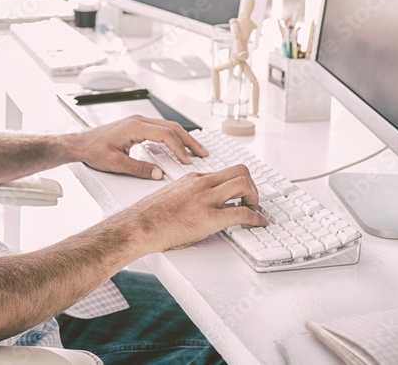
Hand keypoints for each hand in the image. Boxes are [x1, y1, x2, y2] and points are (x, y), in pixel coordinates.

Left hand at [66, 115, 209, 179]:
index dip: (178, 148)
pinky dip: (172, 138)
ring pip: (167, 127)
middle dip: (188, 141)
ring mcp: (138, 122)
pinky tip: (178, 147)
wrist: (80, 144)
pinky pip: (160, 129)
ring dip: (182, 138)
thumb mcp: (116, 163)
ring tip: (195, 151)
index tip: (187, 160)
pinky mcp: (136, 127)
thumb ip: (139, 169)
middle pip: (171, 127)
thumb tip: (158, 174)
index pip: (165, 134)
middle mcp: (138, 121)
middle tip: (202, 153)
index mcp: (135, 127)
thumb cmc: (93, 150)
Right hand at [114, 165, 266, 254]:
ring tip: (254, 209)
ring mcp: (205, 199)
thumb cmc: (149, 216)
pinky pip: (242, 213)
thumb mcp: (171, 196)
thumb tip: (198, 205)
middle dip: (252, 185)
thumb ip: (188, 195)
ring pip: (243, 183)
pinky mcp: (209, 217)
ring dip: (255, 197)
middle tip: (252, 199)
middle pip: (239, 170)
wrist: (138, 226)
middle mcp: (201, 184)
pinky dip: (256, 217)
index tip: (243, 192)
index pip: (224, 171)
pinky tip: (259, 223)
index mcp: (192, 179)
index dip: (238, 182)